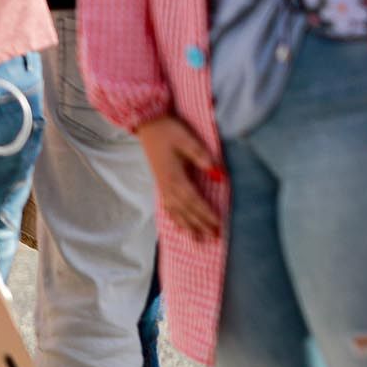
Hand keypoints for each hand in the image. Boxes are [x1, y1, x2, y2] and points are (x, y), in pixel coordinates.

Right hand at [135, 116, 221, 240]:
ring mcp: (162, 186)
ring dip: (188, 226)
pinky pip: (168, 207)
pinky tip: (179, 227)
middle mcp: (167, 186)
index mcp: (174, 177)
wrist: (148, 126)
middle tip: (214, 237)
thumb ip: (201, 156)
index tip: (218, 224)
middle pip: (185, 211)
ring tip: (198, 240)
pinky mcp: (161, 184)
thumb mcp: (188, 139)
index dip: (206, 214)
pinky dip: (175, 219)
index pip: (194, 201)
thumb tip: (217, 172)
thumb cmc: (170, 131)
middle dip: (200, 225)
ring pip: (176, 212)